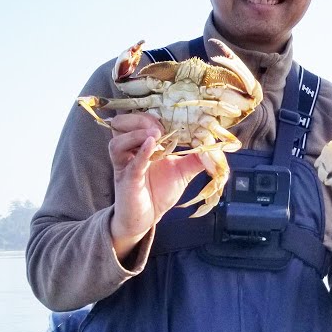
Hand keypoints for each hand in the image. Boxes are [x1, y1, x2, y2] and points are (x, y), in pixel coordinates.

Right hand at [107, 113, 206, 254]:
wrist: (147, 218)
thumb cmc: (159, 192)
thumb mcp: (182, 171)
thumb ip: (196, 158)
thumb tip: (214, 146)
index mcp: (140, 144)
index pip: (138, 119)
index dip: (152, 113)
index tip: (173, 115)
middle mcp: (128, 151)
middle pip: (121, 124)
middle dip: (141, 120)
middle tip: (161, 126)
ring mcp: (125, 166)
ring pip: (117, 142)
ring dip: (137, 134)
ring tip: (156, 134)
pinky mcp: (127, 182)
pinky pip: (131, 165)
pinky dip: (141, 154)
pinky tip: (152, 146)